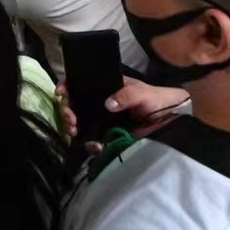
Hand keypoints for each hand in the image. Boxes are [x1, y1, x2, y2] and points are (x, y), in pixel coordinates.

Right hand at [56, 78, 189, 152]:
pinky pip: (92, 139)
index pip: (80, 83)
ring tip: (74, 132)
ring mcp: (102, 119)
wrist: (169, 119)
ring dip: (72, 126)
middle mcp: (100, 102)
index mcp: (105, 87)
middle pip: (75, 104)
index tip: (60, 93)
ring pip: (79, 122)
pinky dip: (89, 143)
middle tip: (71, 121)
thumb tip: (108, 104)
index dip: (67, 86)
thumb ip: (127, 96)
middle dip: (67, 111)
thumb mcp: (142, 93)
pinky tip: (93, 146)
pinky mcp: (107, 134)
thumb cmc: (155, 99)